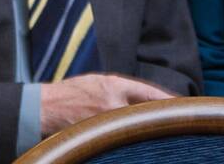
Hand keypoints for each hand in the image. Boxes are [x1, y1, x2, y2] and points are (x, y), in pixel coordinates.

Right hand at [40, 73, 174, 135]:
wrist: (41, 107)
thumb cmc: (71, 93)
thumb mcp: (99, 81)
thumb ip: (121, 89)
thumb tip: (144, 99)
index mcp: (114, 84)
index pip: (149, 91)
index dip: (167, 98)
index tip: (182, 104)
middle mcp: (112, 102)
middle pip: (145, 111)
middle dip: (159, 117)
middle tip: (176, 122)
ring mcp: (103, 120)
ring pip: (132, 126)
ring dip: (142, 129)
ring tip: (158, 132)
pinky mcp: (94, 134)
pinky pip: (116, 137)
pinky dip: (125, 139)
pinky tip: (133, 141)